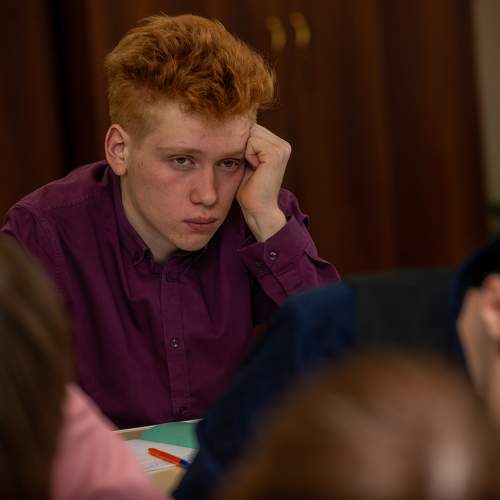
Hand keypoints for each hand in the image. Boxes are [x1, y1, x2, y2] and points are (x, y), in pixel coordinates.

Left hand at [237, 124, 289, 240]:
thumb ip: (246, 144)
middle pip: (251, 129)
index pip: (252, 128)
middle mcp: (283, 145)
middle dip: (243, 146)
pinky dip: (247, 156)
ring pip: (251, 134)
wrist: (258, 209)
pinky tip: (255, 169)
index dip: (242, 144)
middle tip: (250, 167)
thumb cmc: (250, 190)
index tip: (247, 163)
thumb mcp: (248, 162)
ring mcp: (282, 148)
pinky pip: (251, 143)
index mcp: (279, 146)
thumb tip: (233, 126)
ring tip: (253, 168)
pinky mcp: (276, 154)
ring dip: (245, 152)